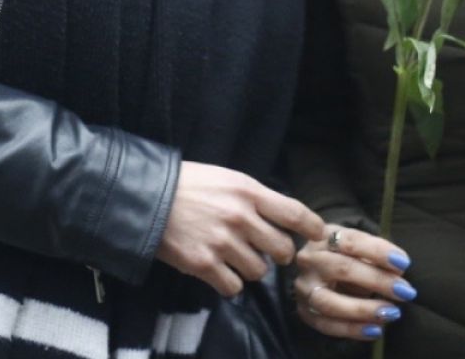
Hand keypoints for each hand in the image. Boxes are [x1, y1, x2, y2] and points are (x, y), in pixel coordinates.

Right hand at [155, 162, 324, 297]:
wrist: (147, 197)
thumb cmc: (188, 185)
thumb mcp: (227, 179)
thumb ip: (254, 197)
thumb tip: (281, 217)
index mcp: (248, 192)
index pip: (294, 213)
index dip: (312, 227)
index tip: (317, 235)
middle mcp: (240, 217)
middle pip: (282, 249)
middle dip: (279, 254)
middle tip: (268, 252)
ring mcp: (222, 242)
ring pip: (259, 271)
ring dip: (252, 269)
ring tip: (236, 258)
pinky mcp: (203, 264)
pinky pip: (233, 286)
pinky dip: (230, 283)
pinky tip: (220, 272)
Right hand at [294, 225, 415, 341]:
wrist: (317, 271)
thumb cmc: (345, 256)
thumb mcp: (359, 247)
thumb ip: (377, 255)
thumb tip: (398, 270)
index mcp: (323, 237)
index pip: (351, 241)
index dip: (378, 251)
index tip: (403, 263)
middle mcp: (310, 260)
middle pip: (342, 269)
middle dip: (377, 281)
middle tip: (405, 291)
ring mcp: (305, 288)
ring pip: (330, 302)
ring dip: (364, 310)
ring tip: (391, 312)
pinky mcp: (305, 312)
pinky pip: (328, 325)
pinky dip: (354, 330)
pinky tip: (376, 330)